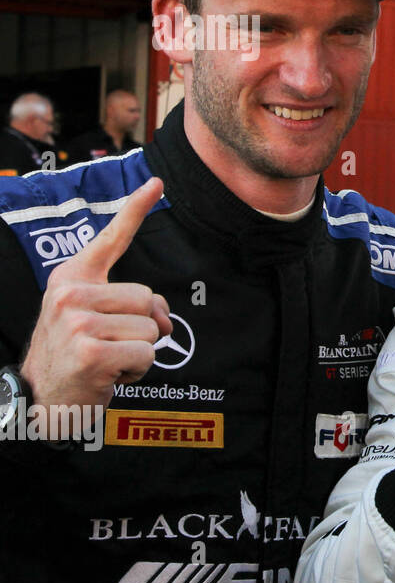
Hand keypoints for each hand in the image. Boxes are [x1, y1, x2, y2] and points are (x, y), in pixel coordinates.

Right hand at [20, 177, 170, 414]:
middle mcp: (69, 295)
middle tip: (111, 345)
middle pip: (148, 298)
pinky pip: (147, 353)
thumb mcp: (90, 319)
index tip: (156, 184)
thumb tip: (164, 317)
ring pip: (151, 328)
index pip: (109, 239)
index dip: (135, 210)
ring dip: (139, 352)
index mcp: (70, 279)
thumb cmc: (74, 357)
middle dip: (142, 327)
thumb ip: (126, 303)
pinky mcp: (92, 353)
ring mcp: (78, 323)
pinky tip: (109, 376)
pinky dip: (137, 370)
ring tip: (108, 361)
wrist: (42, 399)